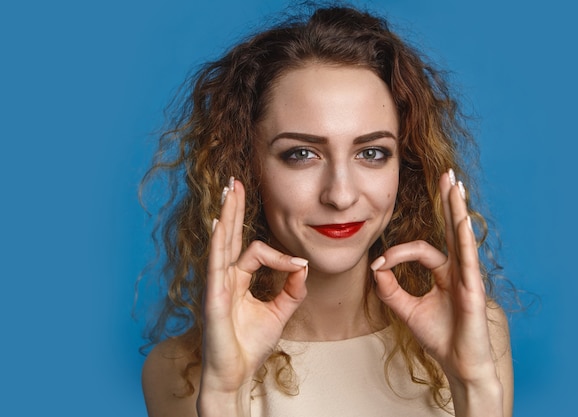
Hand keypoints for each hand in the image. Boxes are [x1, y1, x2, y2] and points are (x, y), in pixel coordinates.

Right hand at [200, 179, 307, 396]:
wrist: (235, 374)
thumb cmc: (250, 345)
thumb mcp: (279, 312)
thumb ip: (291, 289)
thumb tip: (303, 266)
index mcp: (237, 280)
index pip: (256, 252)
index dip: (281, 256)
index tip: (299, 268)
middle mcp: (224, 278)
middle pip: (229, 235)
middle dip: (234, 207)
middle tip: (235, 181)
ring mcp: (216, 285)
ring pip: (222, 242)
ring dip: (226, 214)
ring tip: (229, 189)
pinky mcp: (213, 297)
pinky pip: (216, 265)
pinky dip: (218, 243)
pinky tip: (219, 223)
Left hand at [371, 170, 496, 385]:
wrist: (458, 364)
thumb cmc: (439, 338)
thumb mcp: (406, 310)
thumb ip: (390, 289)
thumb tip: (374, 268)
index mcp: (444, 273)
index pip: (420, 250)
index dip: (397, 253)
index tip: (378, 263)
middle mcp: (458, 269)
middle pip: (452, 228)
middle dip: (449, 201)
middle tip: (447, 175)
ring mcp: (468, 277)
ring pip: (461, 236)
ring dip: (457, 209)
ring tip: (456, 185)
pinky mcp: (473, 289)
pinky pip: (468, 260)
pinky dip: (465, 240)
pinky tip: (462, 221)